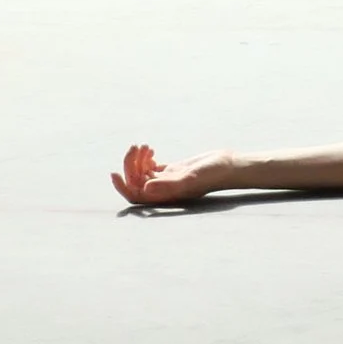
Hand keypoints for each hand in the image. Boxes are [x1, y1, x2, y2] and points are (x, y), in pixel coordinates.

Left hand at [110, 141, 228, 209]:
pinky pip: (151, 167)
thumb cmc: (212, 175)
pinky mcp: (173, 170)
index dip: (121, 187)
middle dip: (130, 165)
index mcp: (164, 197)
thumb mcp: (189, 178)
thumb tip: (145, 188)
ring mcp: (168, 180)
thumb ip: (168, 184)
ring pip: (142, 173)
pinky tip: (150, 149)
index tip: (114, 173)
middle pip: (136, 181)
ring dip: (138, 159)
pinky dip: (146, 157)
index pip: (134, 196)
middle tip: (136, 147)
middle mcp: (164, 190)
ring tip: (144, 146)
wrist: (228, 165)